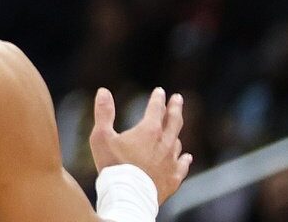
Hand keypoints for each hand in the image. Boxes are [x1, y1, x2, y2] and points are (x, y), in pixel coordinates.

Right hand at [89, 87, 193, 204]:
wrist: (128, 196)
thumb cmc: (113, 165)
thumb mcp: (101, 136)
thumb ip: (103, 113)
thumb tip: (103, 91)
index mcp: (148, 131)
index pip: (156, 109)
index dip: (157, 99)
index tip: (160, 91)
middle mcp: (164, 144)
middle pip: (174, 122)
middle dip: (175, 108)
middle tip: (178, 98)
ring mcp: (171, 162)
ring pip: (177, 142)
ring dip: (176, 133)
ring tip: (174, 129)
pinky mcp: (173, 179)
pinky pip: (183, 166)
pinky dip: (185, 159)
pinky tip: (187, 157)